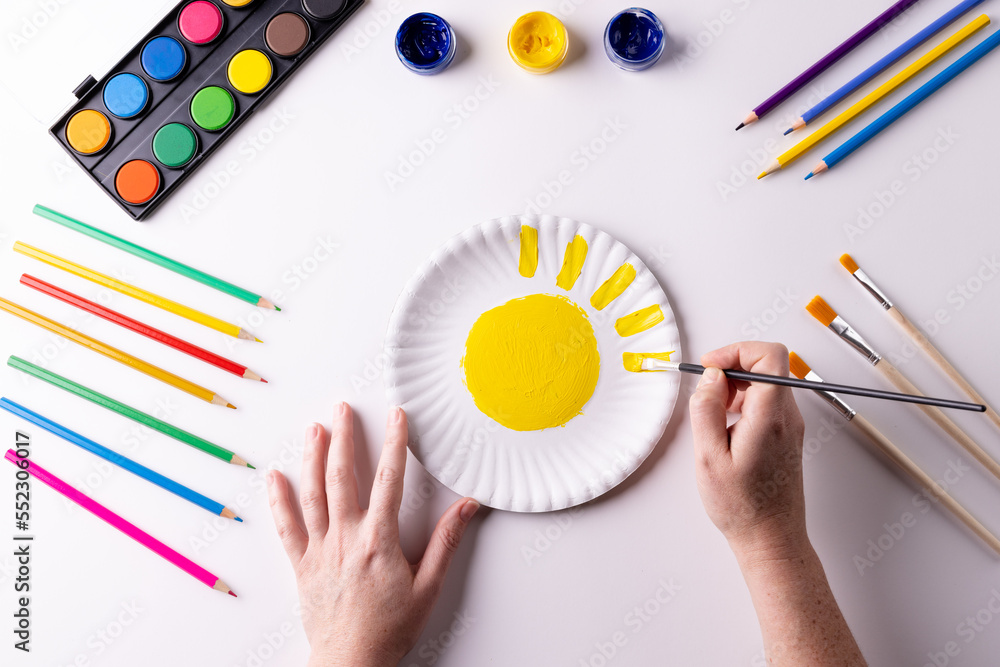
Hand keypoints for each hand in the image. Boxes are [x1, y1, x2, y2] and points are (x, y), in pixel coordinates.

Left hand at [267, 403, 479, 665]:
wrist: (350, 662)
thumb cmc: (389, 629)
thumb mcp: (428, 587)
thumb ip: (447, 543)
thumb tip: (467, 508)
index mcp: (378, 540)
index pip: (389, 480)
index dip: (394, 443)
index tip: (396, 417)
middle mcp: (346, 538)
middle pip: (342, 477)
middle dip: (344, 438)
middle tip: (344, 410)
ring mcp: (320, 549)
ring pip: (312, 494)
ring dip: (312, 458)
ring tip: (314, 429)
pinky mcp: (302, 564)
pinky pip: (287, 526)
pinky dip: (278, 500)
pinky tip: (275, 477)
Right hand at [688, 341, 806, 561]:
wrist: (771, 538)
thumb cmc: (742, 507)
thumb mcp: (708, 457)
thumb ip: (706, 409)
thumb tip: (710, 378)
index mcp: (770, 417)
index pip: (769, 356)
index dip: (736, 350)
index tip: (711, 365)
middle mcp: (787, 417)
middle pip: (768, 365)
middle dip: (732, 366)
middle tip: (706, 386)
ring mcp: (790, 426)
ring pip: (766, 383)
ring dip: (736, 385)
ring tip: (712, 410)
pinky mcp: (786, 435)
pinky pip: (766, 402)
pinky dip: (743, 401)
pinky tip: (724, 424)